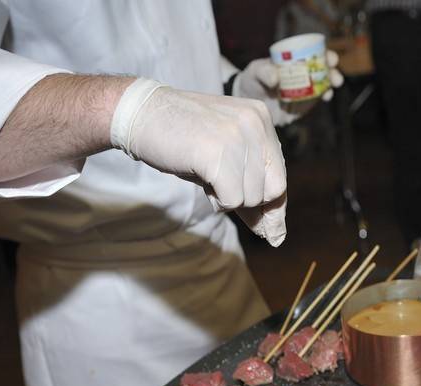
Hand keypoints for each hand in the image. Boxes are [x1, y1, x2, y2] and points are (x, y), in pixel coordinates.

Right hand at [111, 79, 287, 245]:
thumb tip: (275, 235)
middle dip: (246, 199)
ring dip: (228, 198)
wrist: (140, 115)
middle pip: (272, 191)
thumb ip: (251, 189)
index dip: (270, 205)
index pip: (280, 177)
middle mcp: (255, 124)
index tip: (268, 228)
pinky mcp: (218, 153)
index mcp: (261, 119)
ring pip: (252, 198)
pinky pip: (232, 200)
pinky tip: (200, 178)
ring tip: (205, 172)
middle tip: (217, 181)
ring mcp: (238, 136)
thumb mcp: (224, 158)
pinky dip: (216, 200)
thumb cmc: (182, 140)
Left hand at [233, 51, 343, 125]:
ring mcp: (303, 90)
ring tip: (329, 93)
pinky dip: (319, 100)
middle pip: (323, 71)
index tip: (331, 59)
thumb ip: (263, 72)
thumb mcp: (255, 71)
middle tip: (335, 79)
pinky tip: (322, 99)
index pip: (315, 55)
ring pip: (322, 87)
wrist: (246, 101)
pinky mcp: (301, 106)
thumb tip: (275, 79)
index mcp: (295, 61)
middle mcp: (302, 74)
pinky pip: (313, 102)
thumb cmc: (252, 80)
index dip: (326, 55)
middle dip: (333, 74)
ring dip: (329, 89)